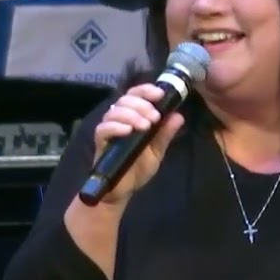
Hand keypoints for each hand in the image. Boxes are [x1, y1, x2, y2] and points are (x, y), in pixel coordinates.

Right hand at [91, 84, 184, 203]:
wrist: (122, 190)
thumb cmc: (137, 168)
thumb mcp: (157, 151)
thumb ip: (165, 134)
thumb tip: (178, 116)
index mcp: (133, 116)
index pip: (136, 94)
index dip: (147, 90)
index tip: (160, 94)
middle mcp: (119, 119)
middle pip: (125, 99)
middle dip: (142, 104)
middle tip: (155, 117)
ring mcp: (108, 130)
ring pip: (114, 111)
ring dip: (132, 114)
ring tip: (145, 126)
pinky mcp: (100, 142)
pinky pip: (103, 129)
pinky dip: (116, 126)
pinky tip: (128, 131)